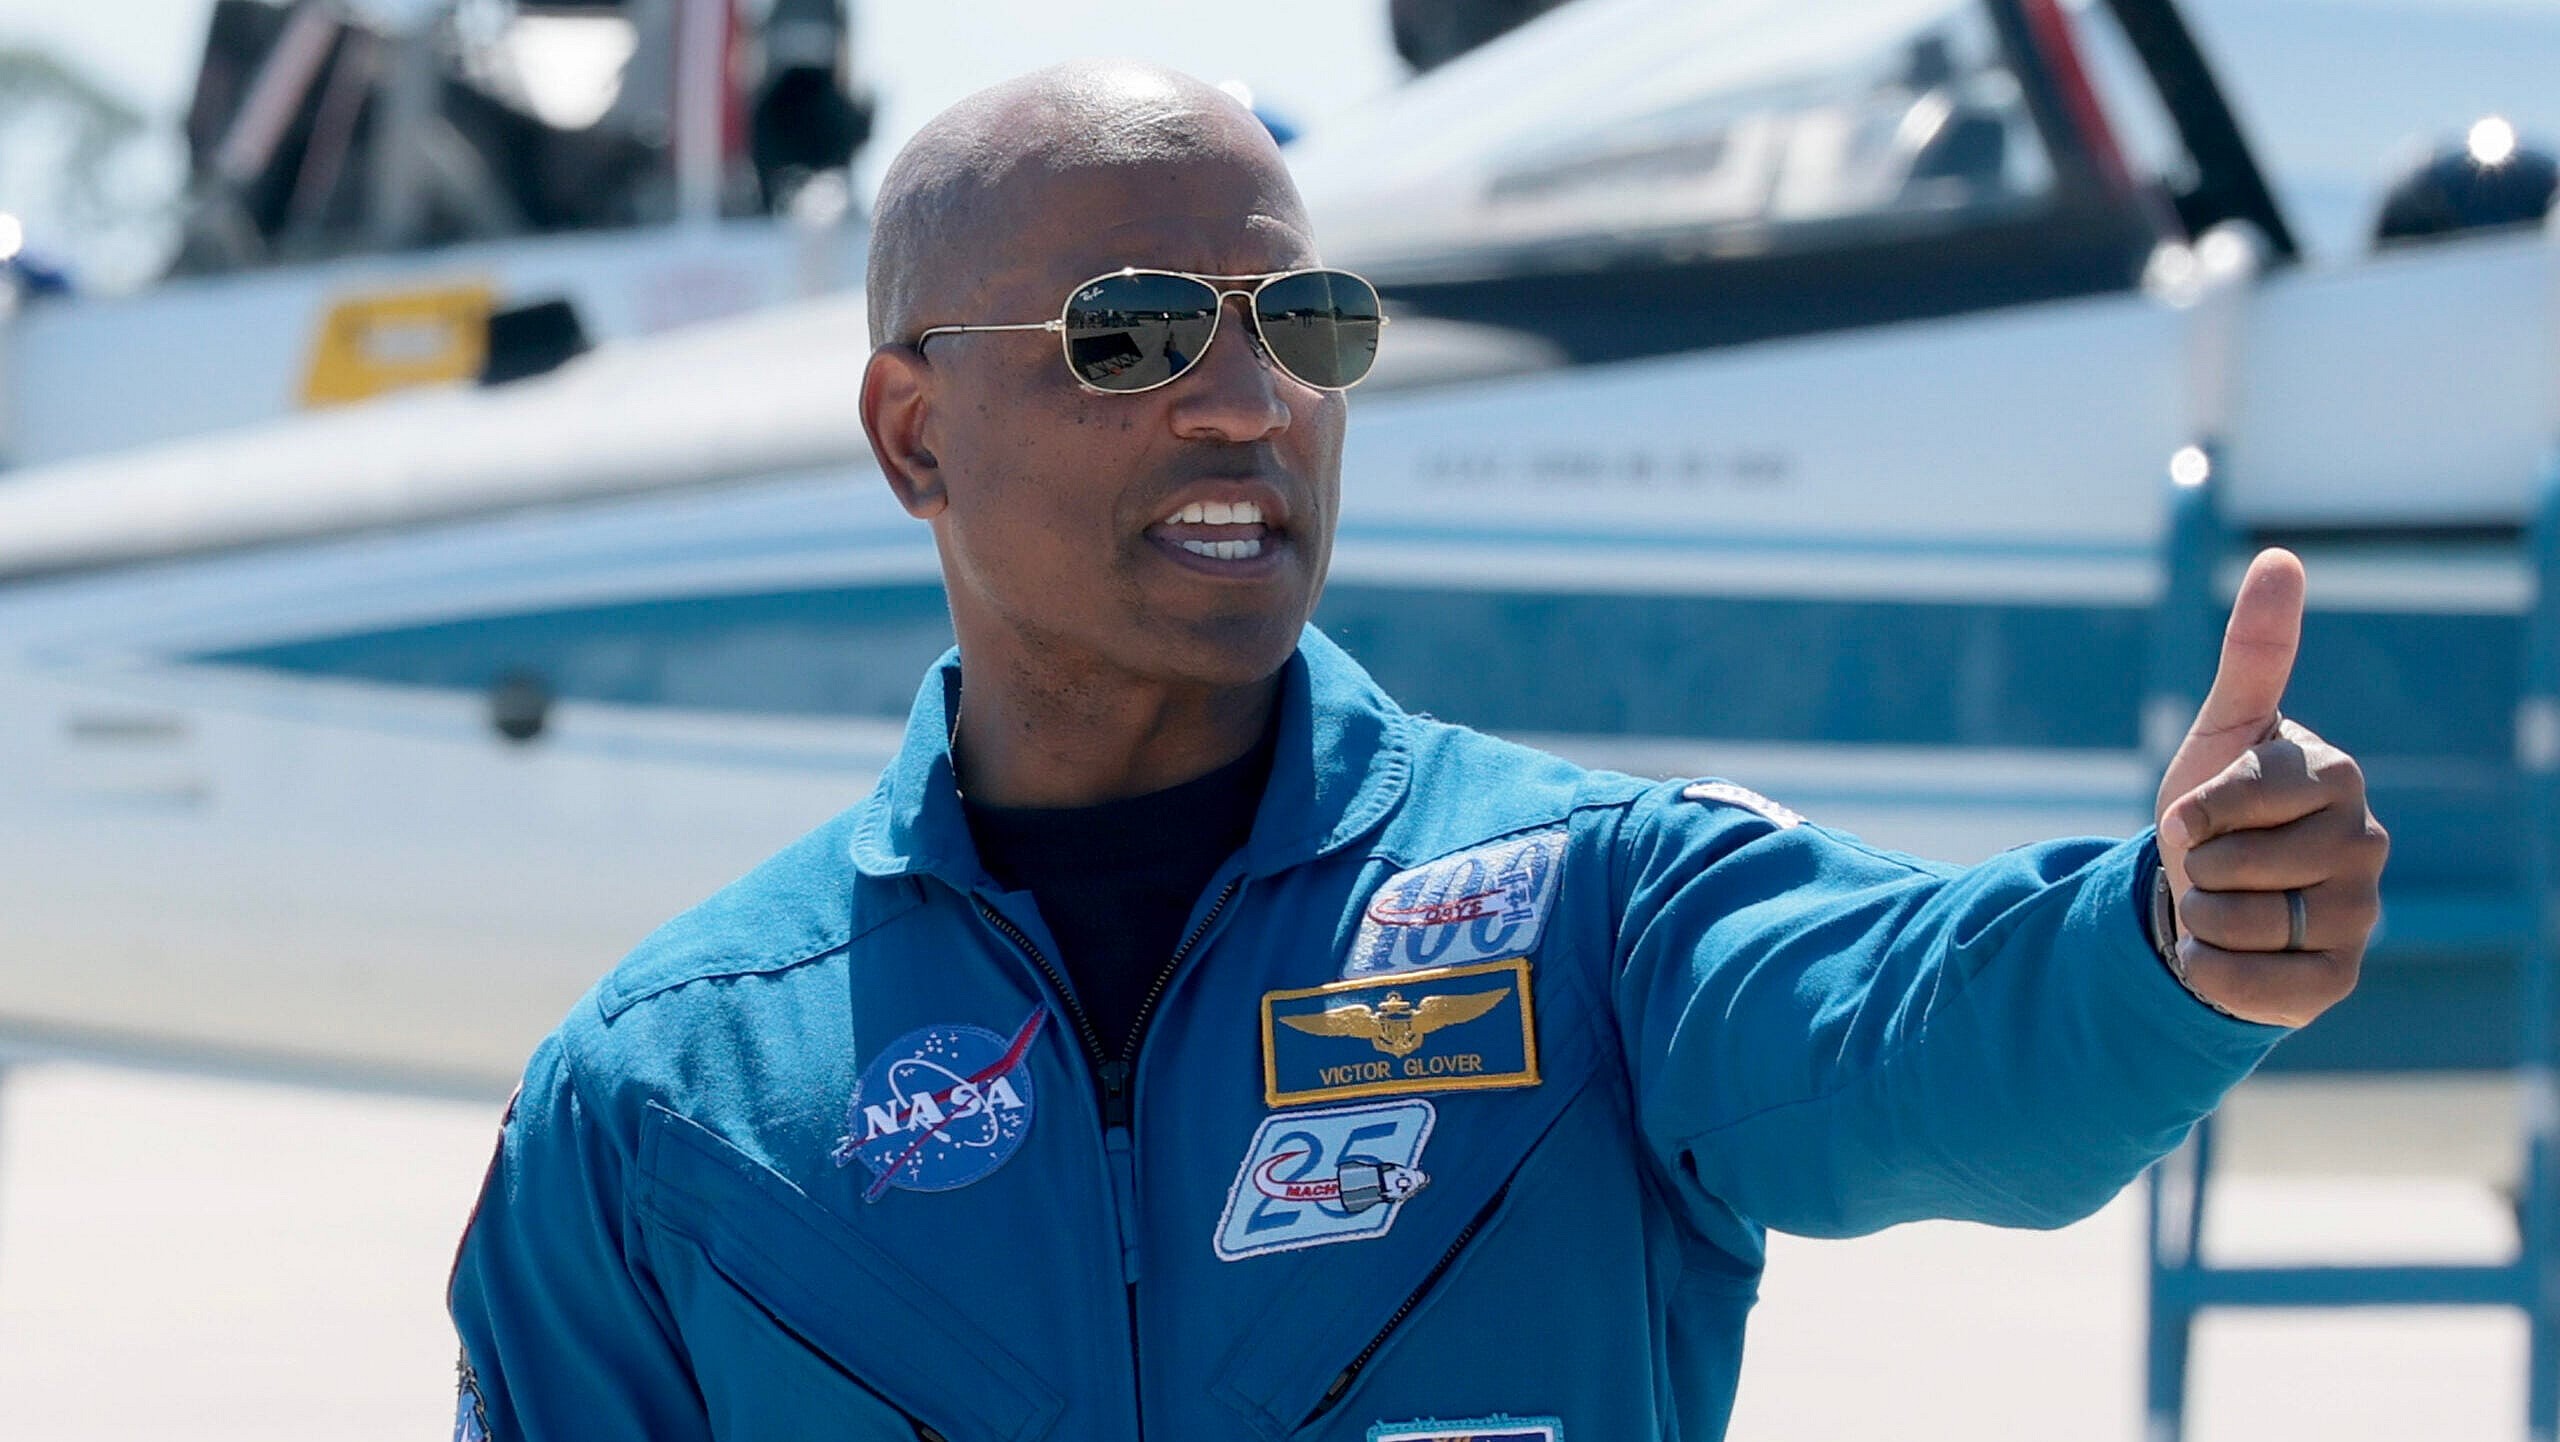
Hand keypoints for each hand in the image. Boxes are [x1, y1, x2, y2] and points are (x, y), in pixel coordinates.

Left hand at [2152, 549, 2388, 1026]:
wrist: (2208, 895)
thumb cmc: (2219, 806)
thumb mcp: (2224, 730)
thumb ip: (2254, 652)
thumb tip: (2283, 557)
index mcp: (2338, 778)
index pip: (2237, 794)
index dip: (2194, 809)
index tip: (2199, 812)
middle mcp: (2364, 846)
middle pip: (2233, 863)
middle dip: (2195, 864)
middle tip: (2214, 862)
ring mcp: (2359, 917)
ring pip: (2239, 923)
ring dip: (2202, 915)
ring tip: (2223, 902)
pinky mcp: (2336, 980)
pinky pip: (2250, 985)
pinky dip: (2211, 969)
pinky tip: (2225, 951)